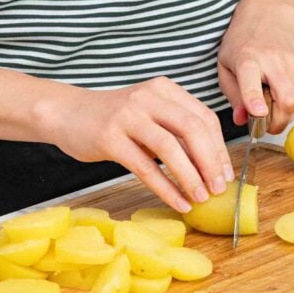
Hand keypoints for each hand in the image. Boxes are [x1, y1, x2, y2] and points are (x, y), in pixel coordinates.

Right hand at [38, 77, 234, 212]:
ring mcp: (128, 115)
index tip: (226, 174)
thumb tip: (211, 166)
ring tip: (200, 197)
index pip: (204, 117)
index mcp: (165, 89)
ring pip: (170, 148)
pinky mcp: (110, 137)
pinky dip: (165, 187)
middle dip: (210, 161)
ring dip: (190, 176)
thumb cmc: (115, 118)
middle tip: (218, 188)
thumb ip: (176, 130)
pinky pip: (144, 166)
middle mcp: (149, 97)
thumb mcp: (149, 114)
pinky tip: (177, 202)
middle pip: (192, 129)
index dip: (219, 148)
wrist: (67, 113)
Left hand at [217, 1, 293, 132]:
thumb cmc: (242, 41)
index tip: (258, 113)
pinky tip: (277, 90)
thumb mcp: (225, 66)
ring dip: (281, 113)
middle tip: (264, 124)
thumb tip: (242, 120)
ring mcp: (293, 65)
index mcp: (247, 59)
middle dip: (276, 122)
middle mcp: (273, 61)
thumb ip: (233, 95)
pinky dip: (288, 102)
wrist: (268, 15)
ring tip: (268, 99)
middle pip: (286, 100)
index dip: (255, 100)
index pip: (252, 82)